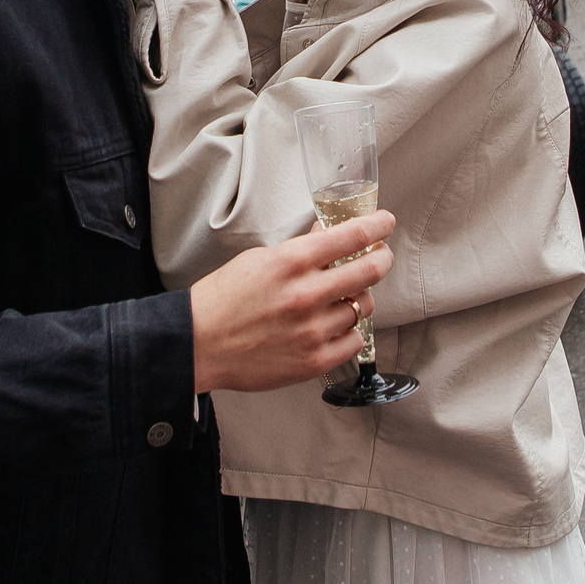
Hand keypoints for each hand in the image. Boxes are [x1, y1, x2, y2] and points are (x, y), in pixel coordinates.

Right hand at [190, 211, 395, 393]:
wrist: (199, 344)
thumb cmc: (222, 300)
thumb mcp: (258, 260)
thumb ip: (298, 250)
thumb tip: (327, 236)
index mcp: (290, 262)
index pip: (350, 236)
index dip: (375, 226)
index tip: (385, 223)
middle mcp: (306, 294)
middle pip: (369, 270)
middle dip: (381, 258)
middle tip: (381, 256)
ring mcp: (313, 330)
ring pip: (363, 307)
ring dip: (359, 299)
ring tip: (342, 297)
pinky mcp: (314, 360)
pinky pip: (354, 341)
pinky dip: (349, 331)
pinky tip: (334, 325)